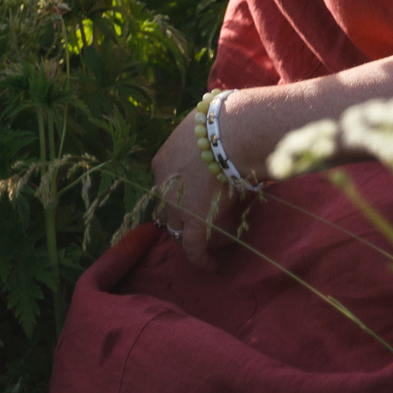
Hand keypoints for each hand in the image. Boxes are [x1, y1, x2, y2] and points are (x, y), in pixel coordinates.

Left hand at [148, 115, 243, 269]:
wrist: (230, 133)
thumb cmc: (222, 125)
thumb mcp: (201, 131)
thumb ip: (203, 142)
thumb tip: (218, 142)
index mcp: (162, 163)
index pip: (167, 187)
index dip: (181, 194)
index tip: (196, 197)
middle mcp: (162, 186)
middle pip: (168, 208)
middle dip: (182, 214)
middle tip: (204, 218)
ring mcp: (176, 205)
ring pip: (180, 227)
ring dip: (193, 233)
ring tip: (212, 240)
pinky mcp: (193, 221)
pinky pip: (194, 248)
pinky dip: (202, 259)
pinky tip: (212, 266)